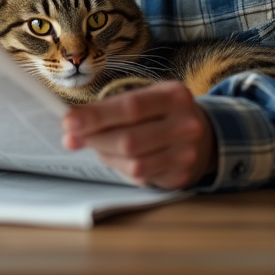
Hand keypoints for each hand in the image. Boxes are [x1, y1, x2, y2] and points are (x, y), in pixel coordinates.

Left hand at [61, 80, 217, 189]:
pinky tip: (121, 159)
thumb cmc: (162, 112)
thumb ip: (109, 111)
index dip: (97, 116)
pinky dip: (123, 169)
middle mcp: (185, 125)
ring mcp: (186, 154)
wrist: (205, 135)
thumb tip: (71, 132)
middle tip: (72, 138)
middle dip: (95, 140)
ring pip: (134, 164)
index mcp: (174, 96)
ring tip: (99, 146)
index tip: (68, 121)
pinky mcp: (182, 176)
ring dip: (107, 156)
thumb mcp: (144, 99)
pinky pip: (142, 178)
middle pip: (130, 141)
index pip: (131, 108)